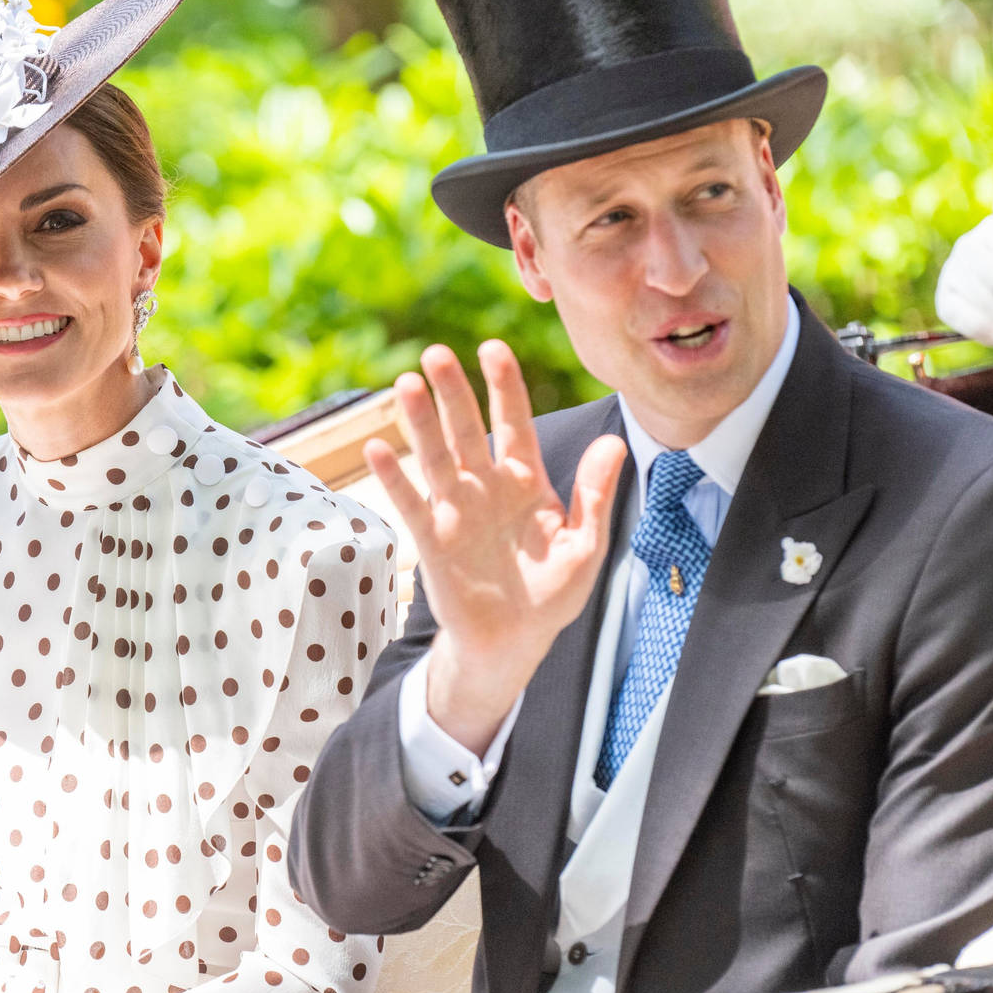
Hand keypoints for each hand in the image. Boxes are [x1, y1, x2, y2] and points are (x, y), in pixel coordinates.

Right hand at [365, 341, 625, 755]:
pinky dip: (393, 476)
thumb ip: (595, 497)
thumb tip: (615, 444)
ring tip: (405, 384)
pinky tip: (377, 447)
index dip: (504, 387)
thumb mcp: (585, 548)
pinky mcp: (431, 539)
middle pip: (467, 429)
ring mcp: (455, 510)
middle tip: (436, 354)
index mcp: (526, 483)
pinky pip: (410, 502)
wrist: (511, 643)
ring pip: (434, 456)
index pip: (514, 423)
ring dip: (419, 421)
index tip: (492, 348)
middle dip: (453, 392)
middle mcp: (486, 487)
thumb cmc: (551, 597)